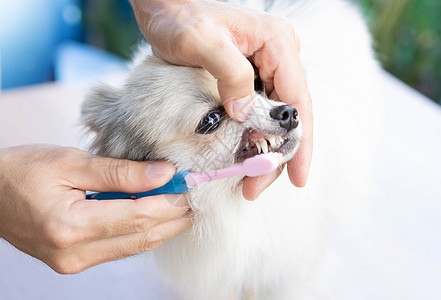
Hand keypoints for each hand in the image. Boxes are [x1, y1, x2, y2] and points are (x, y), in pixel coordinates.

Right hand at [0, 145, 190, 273]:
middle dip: (173, 217)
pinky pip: (119, 249)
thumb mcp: (71, 162)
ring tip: (182, 206)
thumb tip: (164, 172)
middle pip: (142, 237)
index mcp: (70, 225)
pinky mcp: (73, 262)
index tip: (190, 184)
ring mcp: (73, 263)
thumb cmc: (22, 170)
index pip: (138, 216)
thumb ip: (120, 171)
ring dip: (162, 227)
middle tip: (195, 197)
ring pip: (134, 247)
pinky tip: (155, 217)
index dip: (170, 201)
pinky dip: (141, 233)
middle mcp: (73, 253)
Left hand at [130, 0, 312, 198]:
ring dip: (263, 150)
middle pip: (288, 115)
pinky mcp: (248, 76)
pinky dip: (251, 137)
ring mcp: (264, 67)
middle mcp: (278, 57)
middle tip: (255, 187)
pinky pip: (257, 112)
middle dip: (277, 154)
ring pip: (273, 118)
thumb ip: (230, 74)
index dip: (300, 142)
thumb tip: (244, 114)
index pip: (298, 100)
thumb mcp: (203, 42)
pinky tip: (240, 157)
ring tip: (247, 180)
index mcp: (277, 44)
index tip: (297, 176)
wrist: (164, 6)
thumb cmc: (180, 17)